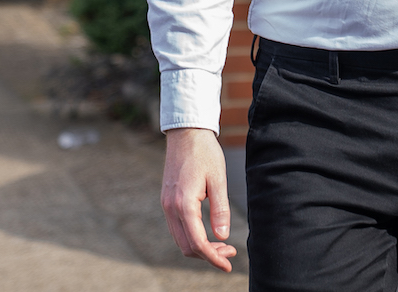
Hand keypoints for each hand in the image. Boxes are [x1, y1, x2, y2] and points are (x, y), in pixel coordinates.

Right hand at [160, 127, 236, 270]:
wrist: (186, 132)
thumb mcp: (219, 179)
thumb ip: (220, 209)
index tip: (228, 265)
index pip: (197, 243)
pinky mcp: (167, 200)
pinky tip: (208, 233)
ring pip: (181, 239)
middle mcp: (170, 208)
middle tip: (230, 253)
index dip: (213, 258)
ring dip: (200, 247)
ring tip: (223, 244)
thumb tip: (223, 236)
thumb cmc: (205, 152)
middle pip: (187, 247)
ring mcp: (166, 205)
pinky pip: (178, 228)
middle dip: (208, 255)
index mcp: (183, 204)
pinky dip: (192, 236)